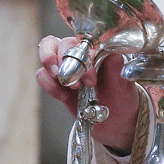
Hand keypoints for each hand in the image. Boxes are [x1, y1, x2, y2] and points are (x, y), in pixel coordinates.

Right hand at [36, 35, 140, 152]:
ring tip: (65, 84)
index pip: (84, 43)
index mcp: (98, 50)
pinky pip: (42, 74)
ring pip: (47, 49)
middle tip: (76, 84)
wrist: (113, 120)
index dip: (84, 60)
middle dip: (66, 63)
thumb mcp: (122, 86)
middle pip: (62, 43)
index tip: (92, 81)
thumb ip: (116, 69)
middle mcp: (80, 53)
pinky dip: (48, 84)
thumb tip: (114, 54)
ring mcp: (66, 65)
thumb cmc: (120, 98)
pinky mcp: (56, 79)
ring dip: (51, 67)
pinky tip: (63, 96)